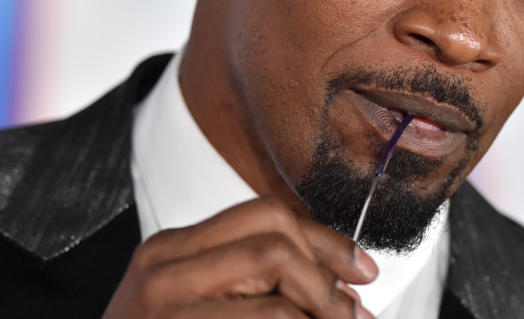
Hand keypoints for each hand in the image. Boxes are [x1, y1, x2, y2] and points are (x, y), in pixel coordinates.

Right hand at [103, 196, 377, 317]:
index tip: (360, 269)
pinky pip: (266, 317)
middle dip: (325, 272)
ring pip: (272, 268)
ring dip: (322, 303)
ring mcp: (165, 305)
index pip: (265, 215)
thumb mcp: (195, 306)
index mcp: (171, 250)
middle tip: (351, 312)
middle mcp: (163, 268)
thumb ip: (253, 285)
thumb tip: (343, 289)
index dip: (325, 240)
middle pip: (272, 234)